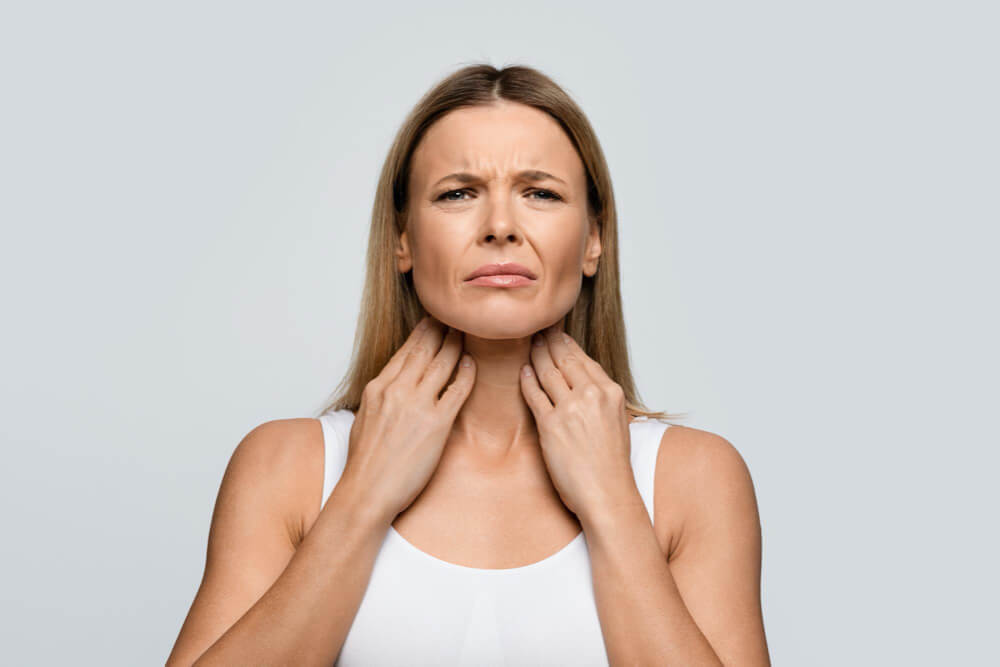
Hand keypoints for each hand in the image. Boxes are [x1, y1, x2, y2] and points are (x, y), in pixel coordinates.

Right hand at [341, 316, 475, 523]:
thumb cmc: (365, 462)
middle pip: (425, 350)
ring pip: (442, 363)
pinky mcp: (436, 424)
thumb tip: (391, 388)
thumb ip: (381, 398)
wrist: (367, 490)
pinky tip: (472, 363)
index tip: (433, 320)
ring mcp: (417, 405)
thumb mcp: (365, 418)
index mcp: (378, 387)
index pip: (405, 351)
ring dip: (456, 344)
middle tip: (456, 315)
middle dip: (442, 329)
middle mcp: (397, 390)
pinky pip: (456, 390)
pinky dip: (465, 373)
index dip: (423, 332)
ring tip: (467, 331)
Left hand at [519, 324, 635, 519]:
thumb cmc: (611, 464)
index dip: (566, 343)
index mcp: (611, 392)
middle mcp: (592, 395)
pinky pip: (534, 395)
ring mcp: (570, 409)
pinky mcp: (551, 426)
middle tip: (536, 329)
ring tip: (528, 344)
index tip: (556, 332)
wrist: (607, 493)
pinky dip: (527, 380)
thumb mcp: (616, 421)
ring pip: (548, 372)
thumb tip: (586, 383)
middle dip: (548, 341)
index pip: (583, 358)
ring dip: (536, 356)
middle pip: (564, 359)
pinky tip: (523, 371)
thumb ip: (602, 399)